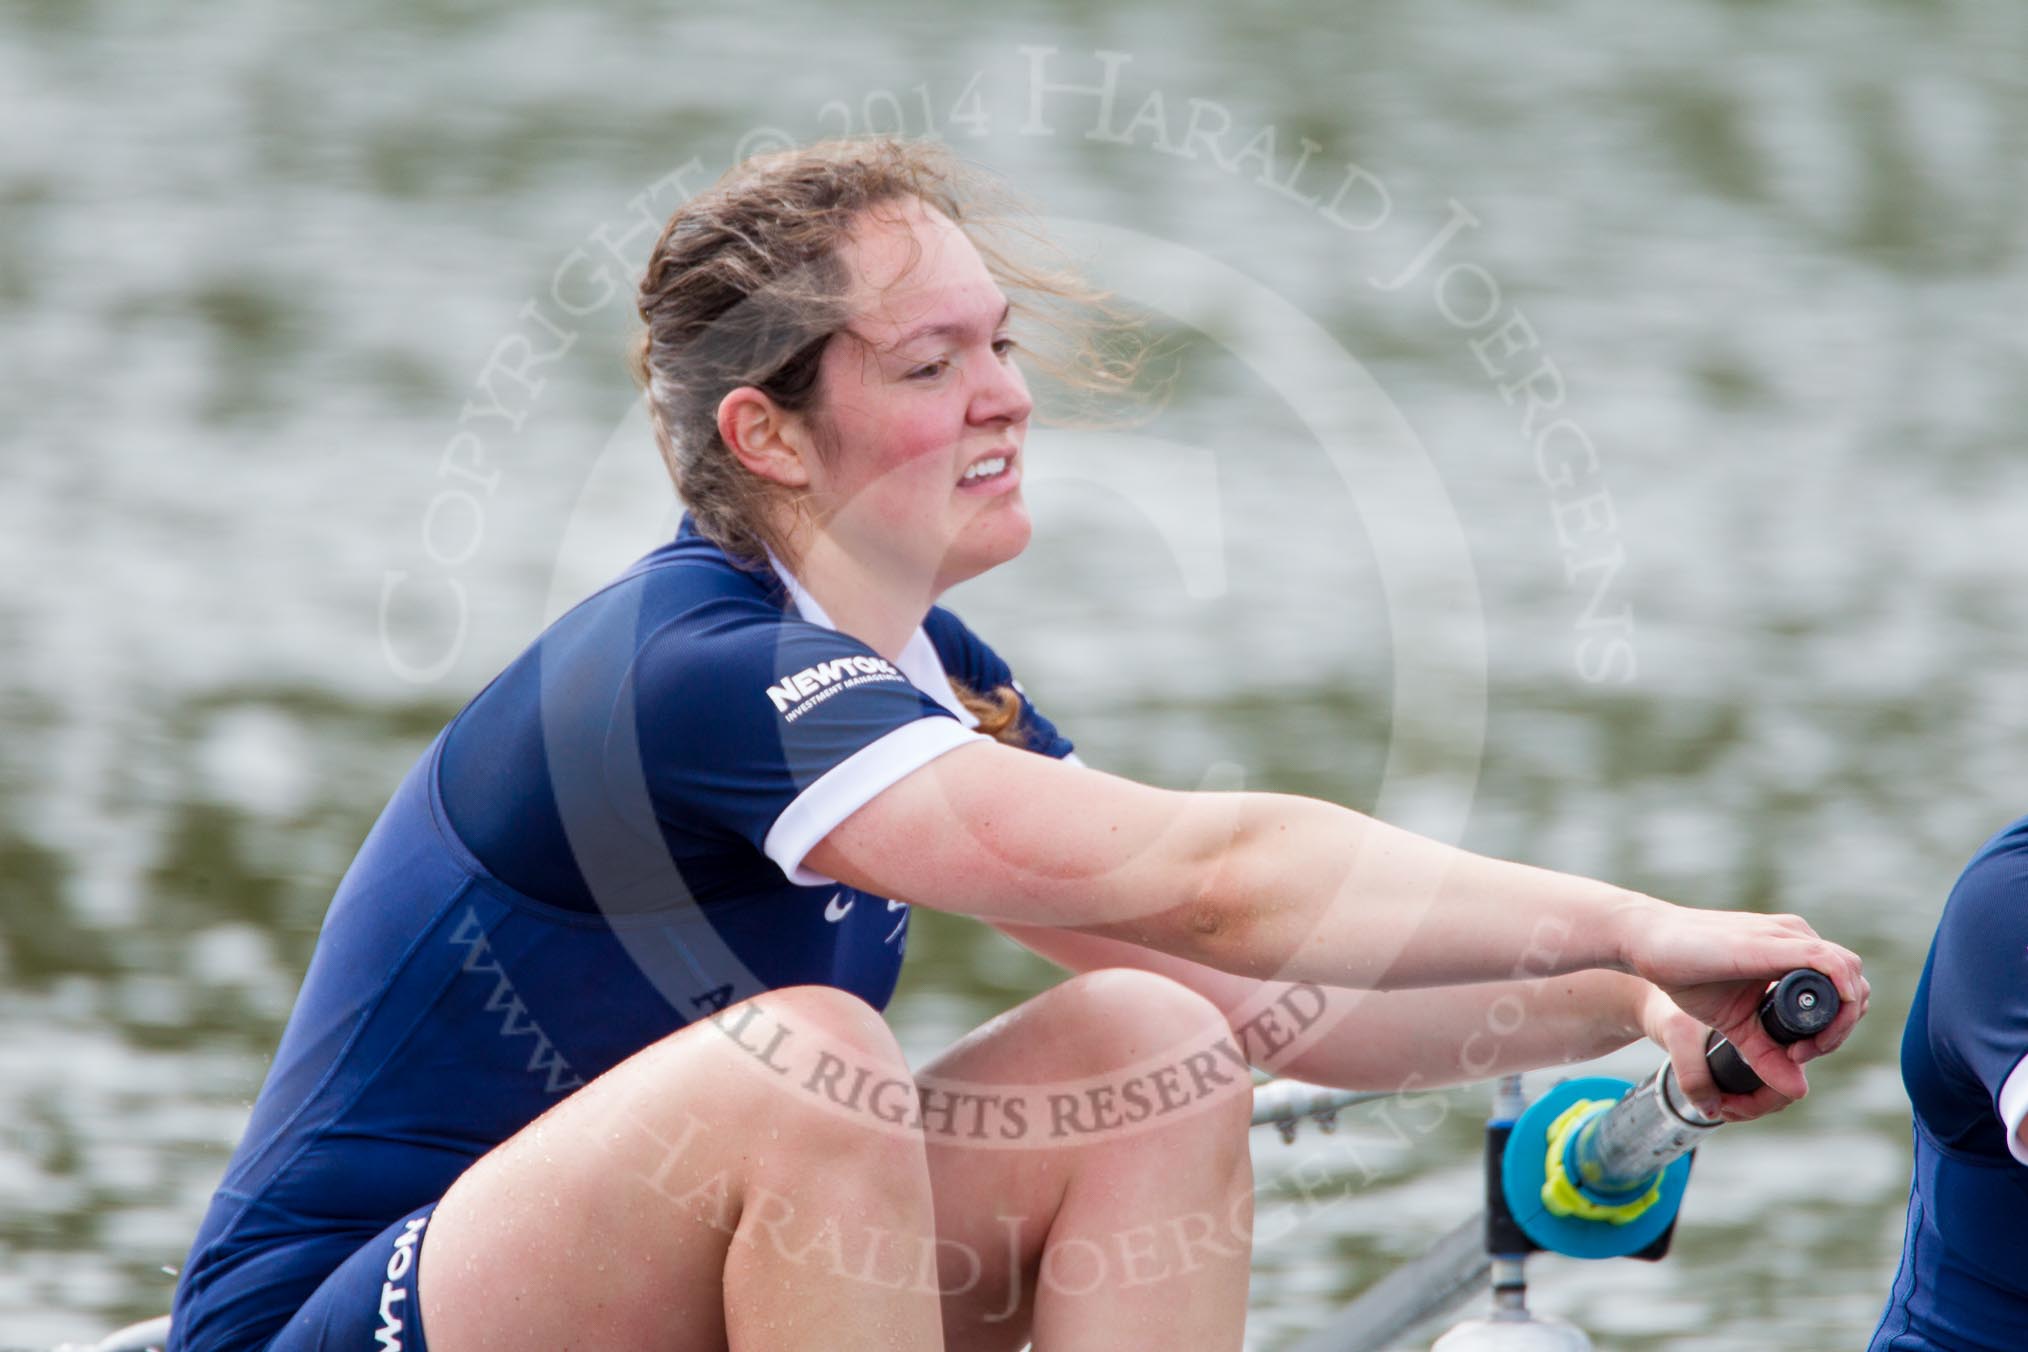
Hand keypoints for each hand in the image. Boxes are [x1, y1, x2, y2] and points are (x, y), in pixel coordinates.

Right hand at [1619, 899, 1868, 1112]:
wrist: (1647, 943)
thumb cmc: (1685, 974)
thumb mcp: (1734, 1024)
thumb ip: (1765, 1054)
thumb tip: (1798, 1092)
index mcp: (1791, 955)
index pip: (1841, 992)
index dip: (1834, 1030)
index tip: (1797, 1055)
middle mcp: (1796, 939)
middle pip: (1854, 986)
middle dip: (1840, 1029)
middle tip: (1799, 1055)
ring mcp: (1788, 937)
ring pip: (1850, 975)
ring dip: (1840, 1020)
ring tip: (1800, 1048)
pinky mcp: (1776, 941)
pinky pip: (1831, 963)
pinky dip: (1839, 994)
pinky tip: (1816, 1023)